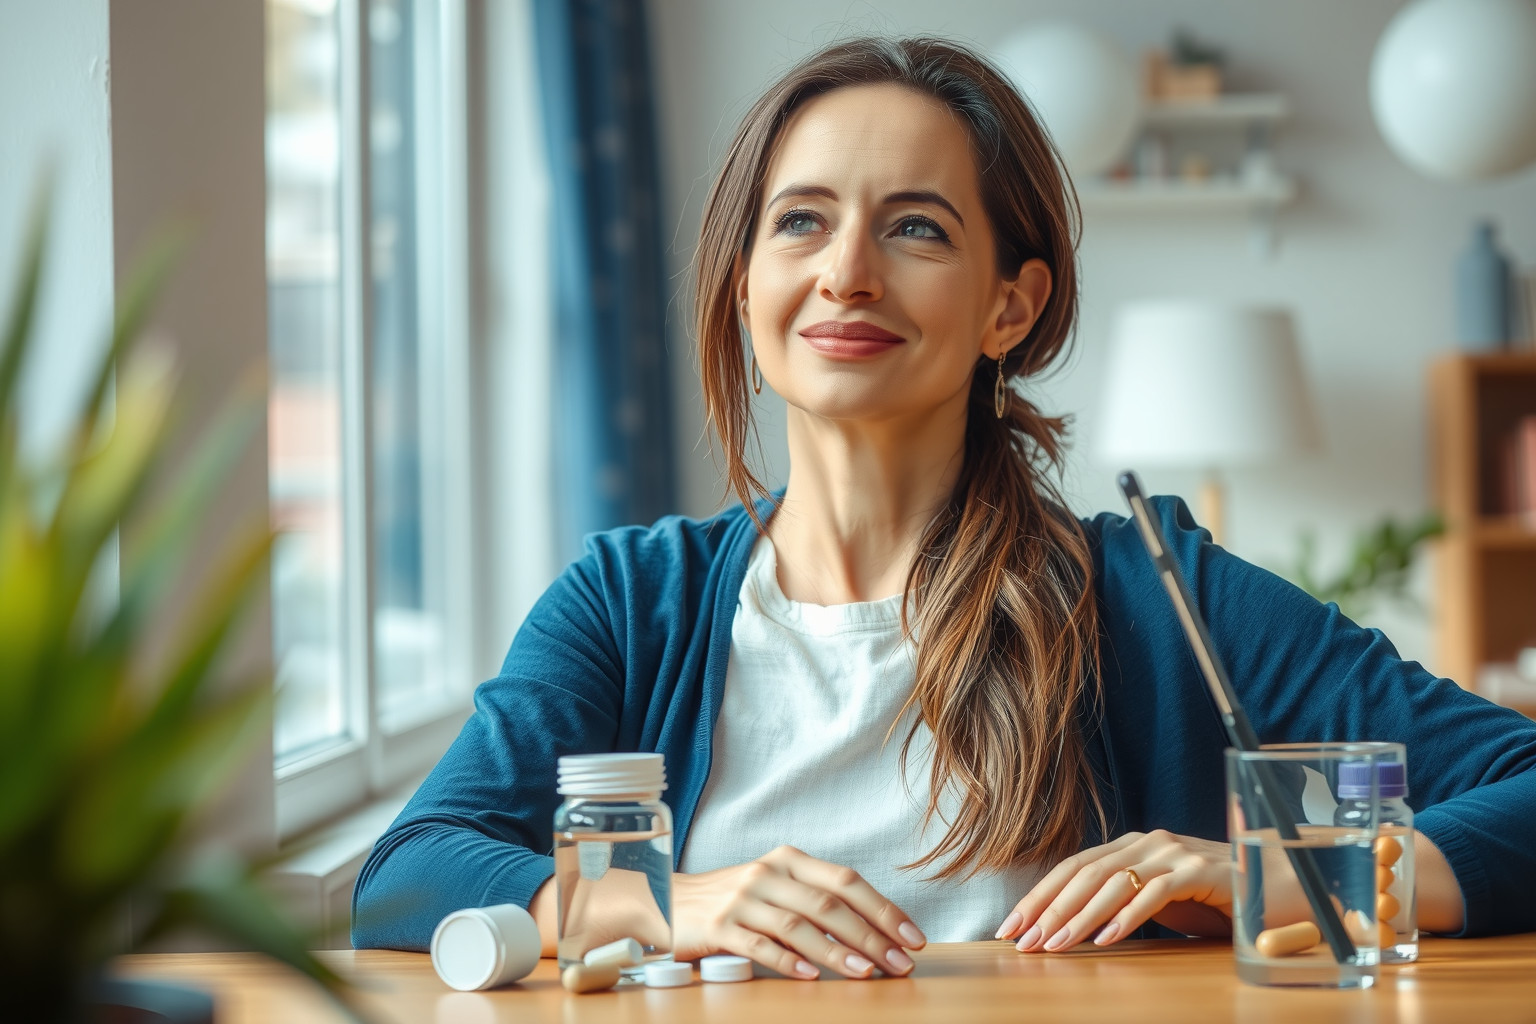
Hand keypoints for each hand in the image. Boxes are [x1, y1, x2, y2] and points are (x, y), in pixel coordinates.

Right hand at [673, 845, 926, 978]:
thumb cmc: (734, 899)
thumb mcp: (776, 886)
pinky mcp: (718, 927)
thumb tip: (874, 933)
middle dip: (871, 937)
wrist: (667, 900)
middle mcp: (767, 873)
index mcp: (789, 859)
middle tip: (900, 964)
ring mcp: (741, 899)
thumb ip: (816, 901)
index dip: (883, 909)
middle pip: (829, 905)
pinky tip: (811, 977)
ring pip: (798, 926)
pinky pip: (759, 945)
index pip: (846, 881)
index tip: (912, 937)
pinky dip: (788, 962)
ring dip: (836, 952)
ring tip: (866, 972)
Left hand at [996, 830, 1232, 951]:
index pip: (1073, 868)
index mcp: (1131, 846)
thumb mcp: (1157, 901)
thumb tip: (1069, 928)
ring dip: (1080, 916)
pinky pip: (1156, 893)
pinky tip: (1106, 939)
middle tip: (1023, 941)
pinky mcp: (1202, 871)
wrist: (1278, 889)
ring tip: (1056, 945)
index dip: (1038, 895)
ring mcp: (1175, 853)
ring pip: (1114, 883)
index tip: (1010, 927)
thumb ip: (1120, 903)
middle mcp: (1148, 842)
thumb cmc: (1214, 900)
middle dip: (1049, 908)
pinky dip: (1128, 916)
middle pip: (1085, 873)